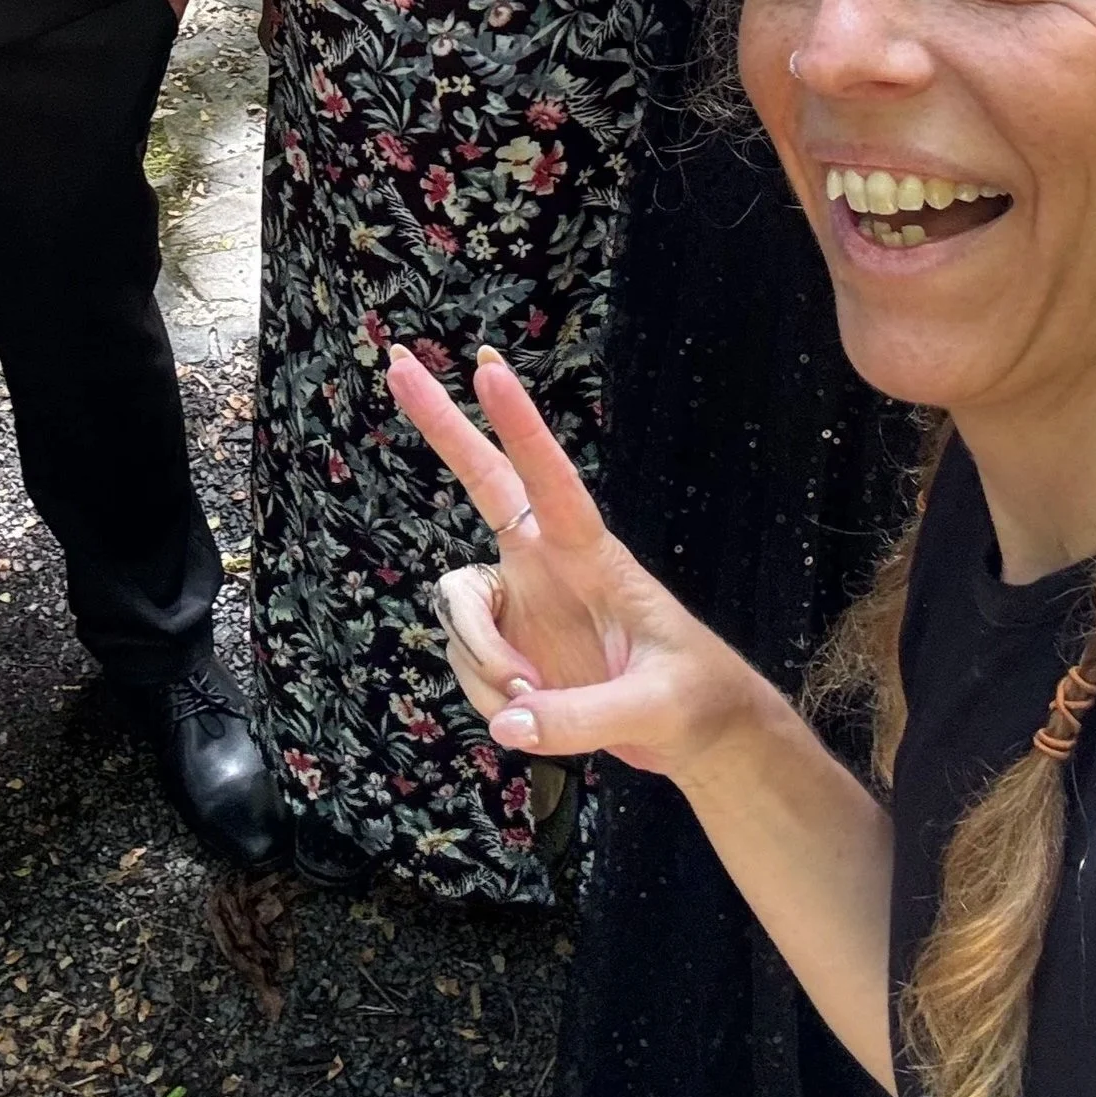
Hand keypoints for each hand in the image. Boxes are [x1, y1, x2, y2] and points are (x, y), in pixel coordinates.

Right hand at [387, 344, 752, 781]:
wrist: (698, 732)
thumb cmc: (691, 699)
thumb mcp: (653, 711)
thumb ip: (579, 720)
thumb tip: (508, 724)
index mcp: (594, 557)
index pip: (552, 481)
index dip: (520, 427)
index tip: (489, 369)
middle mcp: (548, 563)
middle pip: (484, 481)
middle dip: (442, 423)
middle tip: (397, 364)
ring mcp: (522, 598)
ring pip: (459, 607)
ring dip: (483, 665)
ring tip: (536, 703)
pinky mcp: (508, 638)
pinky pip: (465, 658)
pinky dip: (485, 695)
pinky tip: (525, 715)